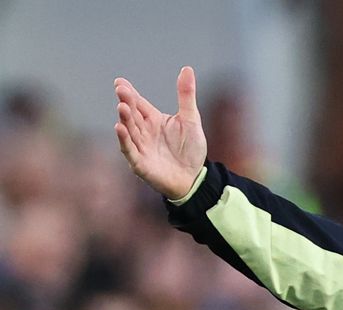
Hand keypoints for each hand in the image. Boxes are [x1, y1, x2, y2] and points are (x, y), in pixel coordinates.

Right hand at [114, 67, 206, 198]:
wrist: (194, 179)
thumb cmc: (191, 150)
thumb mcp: (191, 119)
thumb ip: (186, 95)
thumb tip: (187, 69)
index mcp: (153, 120)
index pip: (138, 103)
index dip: (130, 93)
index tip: (120, 81)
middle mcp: (143, 132)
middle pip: (132, 114)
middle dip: (126, 102)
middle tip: (121, 90)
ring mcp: (140, 147)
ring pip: (129, 130)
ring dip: (124, 119)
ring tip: (122, 106)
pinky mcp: (140, 163)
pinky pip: (129, 150)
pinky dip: (124, 139)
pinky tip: (119, 128)